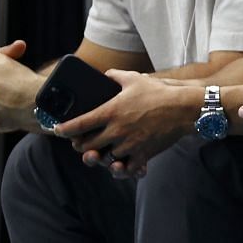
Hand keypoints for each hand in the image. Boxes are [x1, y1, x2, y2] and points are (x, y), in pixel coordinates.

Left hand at [56, 71, 197, 174]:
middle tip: (81, 142)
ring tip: (101, 151)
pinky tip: (119, 164)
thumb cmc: (160, 92)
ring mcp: (129, 144)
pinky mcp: (143, 154)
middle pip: (87, 146)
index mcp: (110, 112)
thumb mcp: (135, 78)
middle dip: (81, 145)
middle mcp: (116, 131)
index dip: (63, 129)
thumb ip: (115, 76)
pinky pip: (126, 168)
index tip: (57, 130)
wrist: (185, 108)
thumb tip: (105, 74)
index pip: (77, 125)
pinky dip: (121, 168)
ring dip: (101, 156)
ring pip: (104, 158)